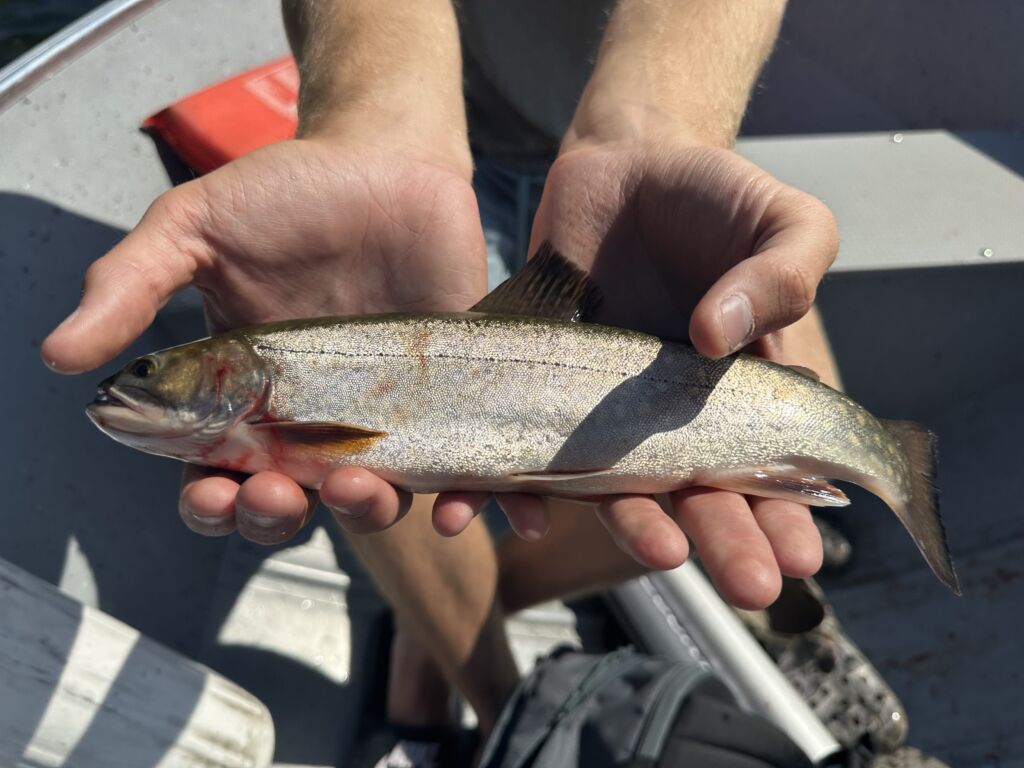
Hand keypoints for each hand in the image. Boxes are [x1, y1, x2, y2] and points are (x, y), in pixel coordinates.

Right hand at [42, 136, 491, 542]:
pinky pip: (457, 467)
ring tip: (360, 489)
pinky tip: (453, 510)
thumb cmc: (290, 194)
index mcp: (247, 395)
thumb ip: (133, 285)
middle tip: (279, 496)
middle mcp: (316, 418)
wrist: (388, 159)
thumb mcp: (196, 228)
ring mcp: (386, 413)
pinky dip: (460, 498)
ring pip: (374, 498)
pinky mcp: (450, 399)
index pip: (221, 475)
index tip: (210, 492)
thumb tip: (58, 354)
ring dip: (364, 514)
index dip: (211, 502)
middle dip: (278, 518)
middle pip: (293, 504)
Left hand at [489, 138, 836, 608]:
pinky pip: (514, 442)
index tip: (799, 560)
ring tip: (657, 558)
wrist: (628, 161)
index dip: (784, 515)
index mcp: (738, 391)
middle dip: (724, 541)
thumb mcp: (785, 222)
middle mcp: (669, 414)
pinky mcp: (537, 381)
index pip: (766, 467)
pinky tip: (492, 511)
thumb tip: (720, 338)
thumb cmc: (719, 198)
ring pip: (610, 483)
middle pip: (694, 491)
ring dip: (632, 526)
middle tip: (748, 590)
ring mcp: (602, 404)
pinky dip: (496, 483)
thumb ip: (782, 275)